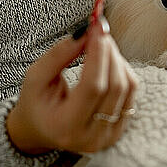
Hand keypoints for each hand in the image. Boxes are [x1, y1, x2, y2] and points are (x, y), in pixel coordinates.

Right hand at [6, 17, 137, 154]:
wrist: (40, 129)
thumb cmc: (36, 103)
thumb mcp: (35, 78)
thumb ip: (58, 55)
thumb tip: (85, 34)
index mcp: (65, 127)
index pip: (92, 87)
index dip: (98, 55)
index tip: (96, 30)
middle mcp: (91, 136)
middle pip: (115, 86)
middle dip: (109, 53)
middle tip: (99, 31)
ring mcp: (108, 136)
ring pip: (127, 88)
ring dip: (117, 59)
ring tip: (100, 46)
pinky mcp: (120, 128)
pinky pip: (131, 93)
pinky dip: (123, 71)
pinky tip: (108, 62)